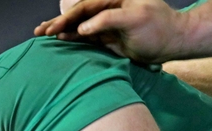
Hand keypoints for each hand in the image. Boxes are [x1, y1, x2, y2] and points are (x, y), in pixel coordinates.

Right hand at [33, 0, 187, 62]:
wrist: (172, 42)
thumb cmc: (157, 27)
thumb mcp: (135, 18)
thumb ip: (108, 20)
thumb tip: (82, 28)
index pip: (85, 7)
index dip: (67, 18)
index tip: (54, 29)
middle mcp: (106, 9)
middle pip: (77, 15)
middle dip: (57, 22)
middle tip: (39, 32)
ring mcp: (105, 24)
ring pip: (77, 26)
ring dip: (60, 30)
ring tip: (41, 35)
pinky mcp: (105, 38)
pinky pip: (83, 37)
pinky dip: (70, 39)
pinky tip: (58, 40)